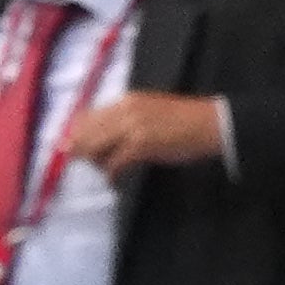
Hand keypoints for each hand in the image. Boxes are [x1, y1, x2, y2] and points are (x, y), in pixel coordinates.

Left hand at [61, 90, 229, 174]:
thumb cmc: (185, 121)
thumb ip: (128, 120)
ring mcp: (132, 127)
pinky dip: (111, 176)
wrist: (210, 124)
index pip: (88, 116)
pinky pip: (114, 163)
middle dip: (82, 151)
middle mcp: (125, 111)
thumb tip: (107, 136)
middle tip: (87, 165)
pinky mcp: (140, 145)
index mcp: (127, 101)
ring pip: (96, 148)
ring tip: (107, 173)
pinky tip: (114, 182)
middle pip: (86, 132)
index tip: (74, 148)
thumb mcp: (151, 112)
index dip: (77, 134)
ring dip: (97, 164)